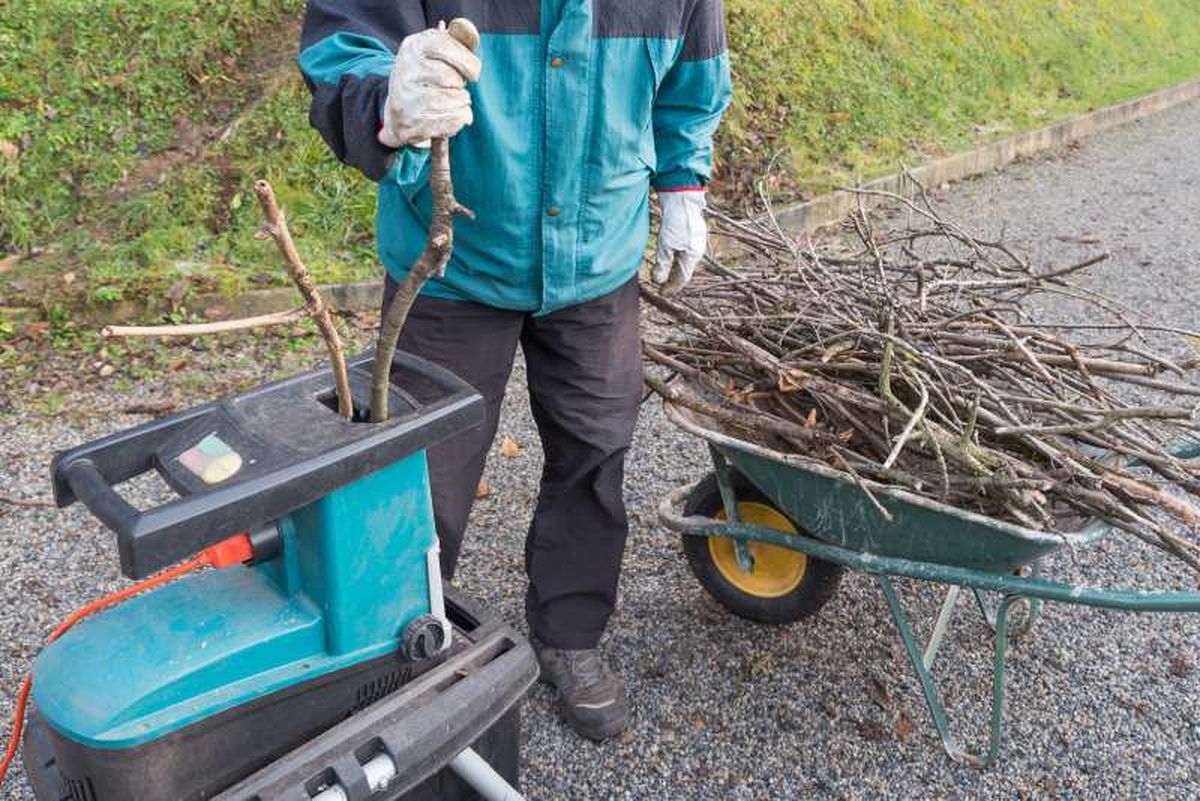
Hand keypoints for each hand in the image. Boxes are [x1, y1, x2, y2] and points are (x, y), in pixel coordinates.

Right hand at [379, 25, 482, 148]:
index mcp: (414, 46)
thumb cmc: (428, 76)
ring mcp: (406, 97)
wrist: (400, 110)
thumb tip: (467, 28)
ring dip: (463, 104)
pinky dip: (459, 120)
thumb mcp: (439, 53)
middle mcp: (406, 69)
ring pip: (455, 101)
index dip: (468, 63)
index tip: (473, 72)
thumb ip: (458, 41)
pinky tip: (451, 116)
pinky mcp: (412, 121)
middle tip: (452, 88)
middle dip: (461, 86)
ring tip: (453, 102)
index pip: (448, 48)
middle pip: (453, 78)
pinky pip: (452, 120)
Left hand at [653, 191, 707, 290]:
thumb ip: (663, 264)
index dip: (672, 287)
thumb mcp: (665, 245)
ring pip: (686, 261)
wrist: (683, 199)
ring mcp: (698, 241)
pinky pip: (687, 251)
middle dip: (674, 279)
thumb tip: (659, 281)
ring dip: (676, 268)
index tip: (663, 292)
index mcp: (692, 256)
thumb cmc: (675, 222)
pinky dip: (678, 258)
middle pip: (685, 270)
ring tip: (666, 274)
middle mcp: (697, 251)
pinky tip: (672, 256)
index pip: (682, 278)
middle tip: (663, 286)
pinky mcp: (695, 233)